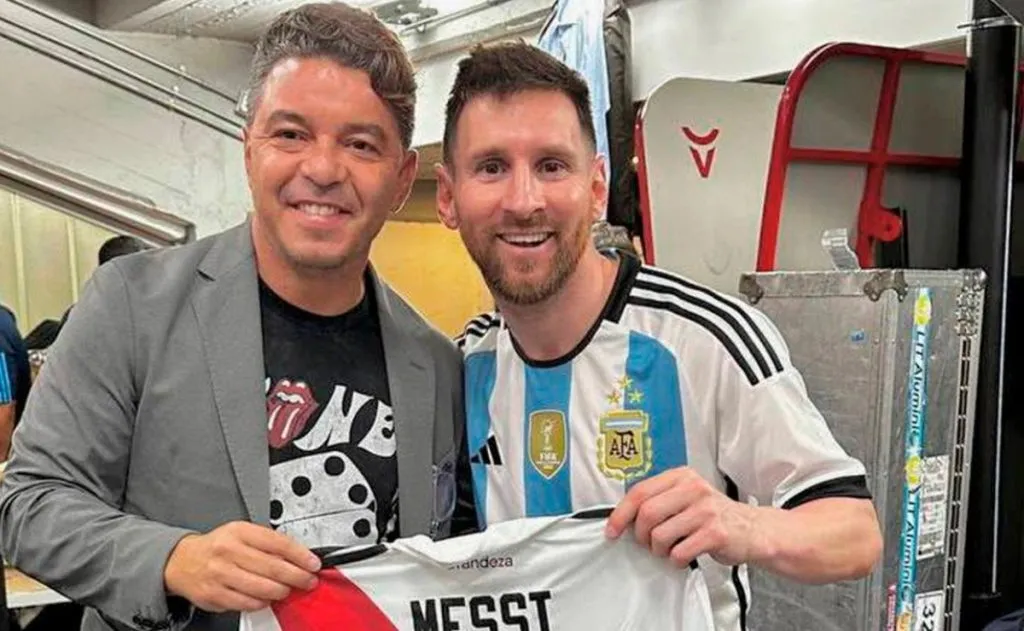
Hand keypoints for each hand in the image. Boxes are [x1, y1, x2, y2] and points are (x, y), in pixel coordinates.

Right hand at [164, 521, 320, 612]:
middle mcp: (229, 551)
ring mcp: (220, 574)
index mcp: (239, 532)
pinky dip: (262, 603)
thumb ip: (268, 543)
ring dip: (281, 591)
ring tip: (288, 590)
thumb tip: (299, 556)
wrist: (183, 561)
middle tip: (308, 580)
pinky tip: (267, 599)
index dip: (300, 555)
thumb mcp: (242, 534)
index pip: (278, 543)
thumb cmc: (218, 547)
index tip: (313, 563)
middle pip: (273, 567)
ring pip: (262, 588)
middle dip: (297, 576)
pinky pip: (247, 602)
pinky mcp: (214, 594)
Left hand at [605, 467, 759, 567]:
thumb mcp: (686, 496)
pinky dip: (676, 560)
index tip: (613, 530)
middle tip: (648, 543)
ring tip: (669, 549)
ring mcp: (706, 510)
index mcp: (681, 476)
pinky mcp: (715, 532)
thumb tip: (622, 516)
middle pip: (647, 514)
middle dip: (641, 535)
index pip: (639, 492)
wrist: (752, 529)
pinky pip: (679, 552)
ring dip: (659, 550)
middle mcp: (693, 489)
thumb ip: (659, 500)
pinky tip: (684, 555)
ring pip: (660, 535)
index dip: (621, 514)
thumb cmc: (713, 515)